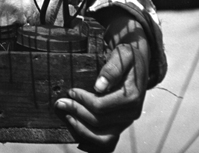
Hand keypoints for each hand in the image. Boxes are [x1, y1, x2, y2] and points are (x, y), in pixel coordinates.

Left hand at [54, 11, 150, 152]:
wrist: (137, 62)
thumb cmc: (128, 56)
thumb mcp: (123, 55)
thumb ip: (112, 69)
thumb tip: (99, 86)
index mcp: (132, 97)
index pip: (102, 107)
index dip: (83, 100)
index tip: (71, 91)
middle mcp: (130, 114)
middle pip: (99, 122)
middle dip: (77, 112)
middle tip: (60, 102)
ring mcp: (124, 122)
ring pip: (103, 139)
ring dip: (81, 130)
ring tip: (66, 117)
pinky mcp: (118, 124)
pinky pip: (106, 143)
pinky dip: (91, 142)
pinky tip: (77, 136)